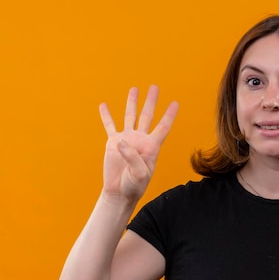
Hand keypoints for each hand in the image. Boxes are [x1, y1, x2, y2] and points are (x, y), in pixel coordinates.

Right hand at [99, 85, 178, 201]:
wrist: (120, 192)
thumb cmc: (134, 185)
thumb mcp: (139, 174)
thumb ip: (133, 158)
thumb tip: (122, 142)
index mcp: (152, 146)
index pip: (163, 127)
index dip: (169, 115)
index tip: (175, 103)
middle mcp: (140, 139)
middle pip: (147, 116)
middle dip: (151, 101)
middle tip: (154, 87)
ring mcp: (127, 139)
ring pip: (130, 116)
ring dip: (132, 102)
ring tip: (134, 89)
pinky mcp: (113, 143)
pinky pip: (109, 126)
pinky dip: (106, 115)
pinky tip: (103, 105)